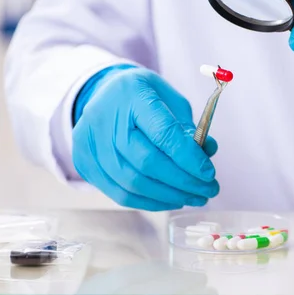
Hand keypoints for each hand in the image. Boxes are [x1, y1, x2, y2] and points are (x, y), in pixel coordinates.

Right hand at [72, 65, 218, 210]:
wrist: (105, 93)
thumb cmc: (145, 98)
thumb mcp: (172, 101)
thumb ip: (189, 128)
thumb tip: (208, 154)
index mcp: (132, 94)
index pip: (162, 132)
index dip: (188, 157)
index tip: (209, 173)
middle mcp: (104, 118)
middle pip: (146, 161)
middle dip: (183, 182)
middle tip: (209, 190)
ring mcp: (89, 142)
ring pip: (132, 182)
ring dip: (169, 196)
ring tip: (195, 197)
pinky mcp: (83, 163)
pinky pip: (119, 193)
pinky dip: (150, 201)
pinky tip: (172, 200)